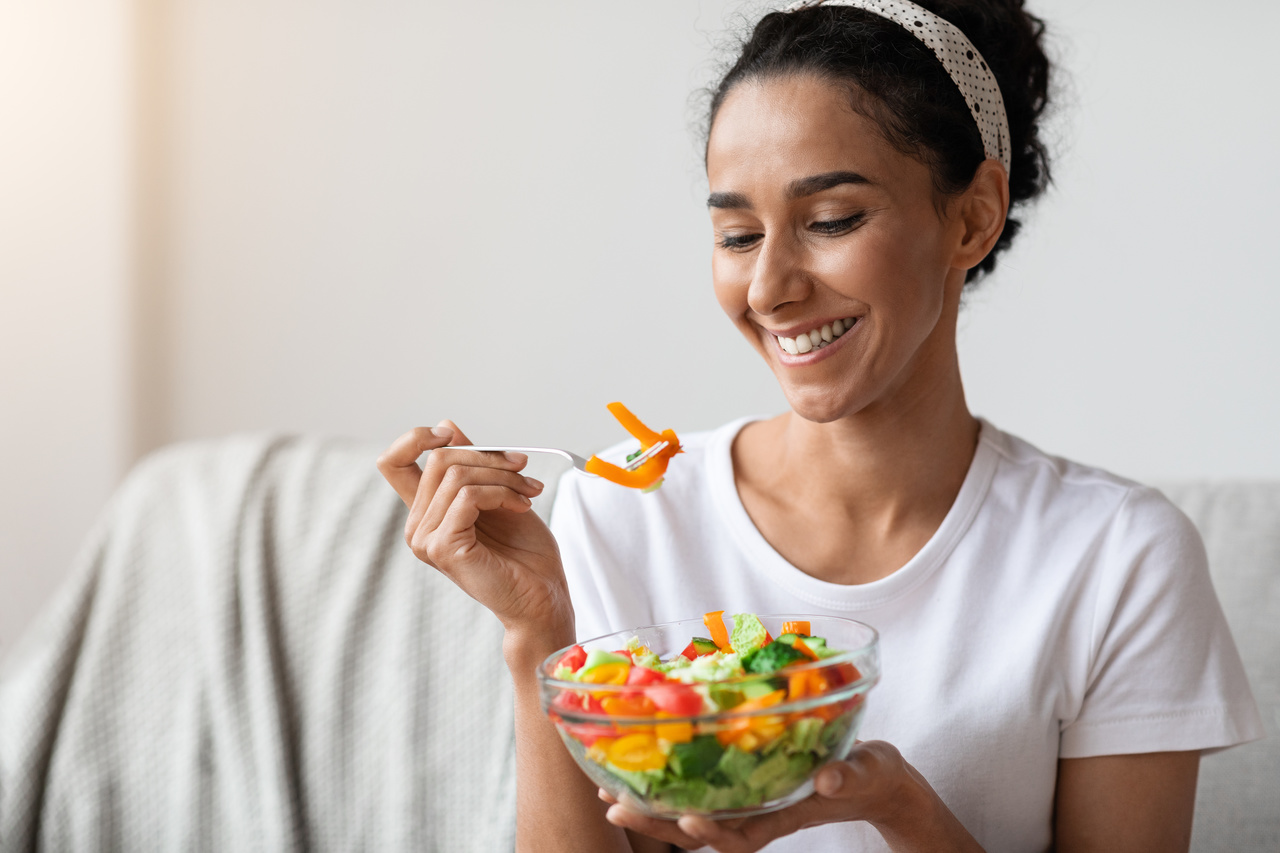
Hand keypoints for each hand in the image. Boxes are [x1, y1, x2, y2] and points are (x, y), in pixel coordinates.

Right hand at [377, 421, 571, 636]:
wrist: (542, 598)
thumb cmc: (524, 553)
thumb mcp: (498, 494)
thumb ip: (471, 465)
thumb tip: (447, 427)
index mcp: (426, 512)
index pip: (394, 462)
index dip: (416, 438)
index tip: (452, 434)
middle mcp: (418, 526)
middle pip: (437, 459)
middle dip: (488, 456)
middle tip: (523, 468)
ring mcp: (426, 539)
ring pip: (457, 476)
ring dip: (503, 477)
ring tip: (529, 492)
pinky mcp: (443, 548)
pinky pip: (469, 497)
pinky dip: (503, 494)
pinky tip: (521, 507)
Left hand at [601, 741, 981, 852]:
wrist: (873, 777)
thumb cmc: (871, 775)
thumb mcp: (866, 772)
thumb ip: (848, 776)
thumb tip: (830, 780)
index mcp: (784, 813)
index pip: (740, 836)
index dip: (710, 833)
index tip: (685, 820)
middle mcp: (758, 810)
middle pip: (701, 829)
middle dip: (658, 823)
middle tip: (615, 807)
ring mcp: (748, 798)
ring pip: (693, 811)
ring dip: (653, 806)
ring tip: (610, 794)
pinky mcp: (743, 780)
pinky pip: (700, 787)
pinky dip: (670, 780)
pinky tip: (642, 766)